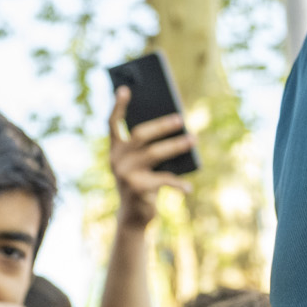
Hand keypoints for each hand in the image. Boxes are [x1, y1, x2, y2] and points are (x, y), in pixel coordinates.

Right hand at [108, 88, 193, 227]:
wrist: (133, 217)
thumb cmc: (142, 184)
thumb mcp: (141, 165)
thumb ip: (148, 149)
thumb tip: (174, 128)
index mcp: (115, 151)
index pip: (113, 124)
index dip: (118, 106)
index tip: (124, 88)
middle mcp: (116, 160)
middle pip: (140, 135)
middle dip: (162, 125)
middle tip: (181, 119)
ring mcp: (126, 174)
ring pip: (155, 153)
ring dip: (176, 146)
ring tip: (193, 140)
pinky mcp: (138, 189)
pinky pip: (163, 181)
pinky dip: (178, 185)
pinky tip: (189, 188)